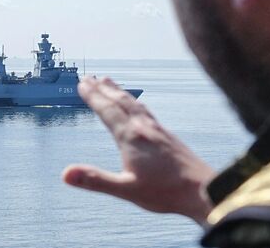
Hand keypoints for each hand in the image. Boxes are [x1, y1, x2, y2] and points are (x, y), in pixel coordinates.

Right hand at [62, 77, 214, 223]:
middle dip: (102, 89)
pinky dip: (134, 101)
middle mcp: (144, 128)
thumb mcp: (126, 190)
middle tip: (88, 77)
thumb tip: (65, 174)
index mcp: (131, 137)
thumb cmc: (165, 192)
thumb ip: (95, 180)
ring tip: (108, 81)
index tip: (81, 83)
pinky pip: (145, 111)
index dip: (93, 96)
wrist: (204, 191)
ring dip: (118, 91)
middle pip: (119, 101)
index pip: (107, 110)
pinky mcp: (167, 136)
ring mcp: (157, 130)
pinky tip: (137, 106)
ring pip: (134, 103)